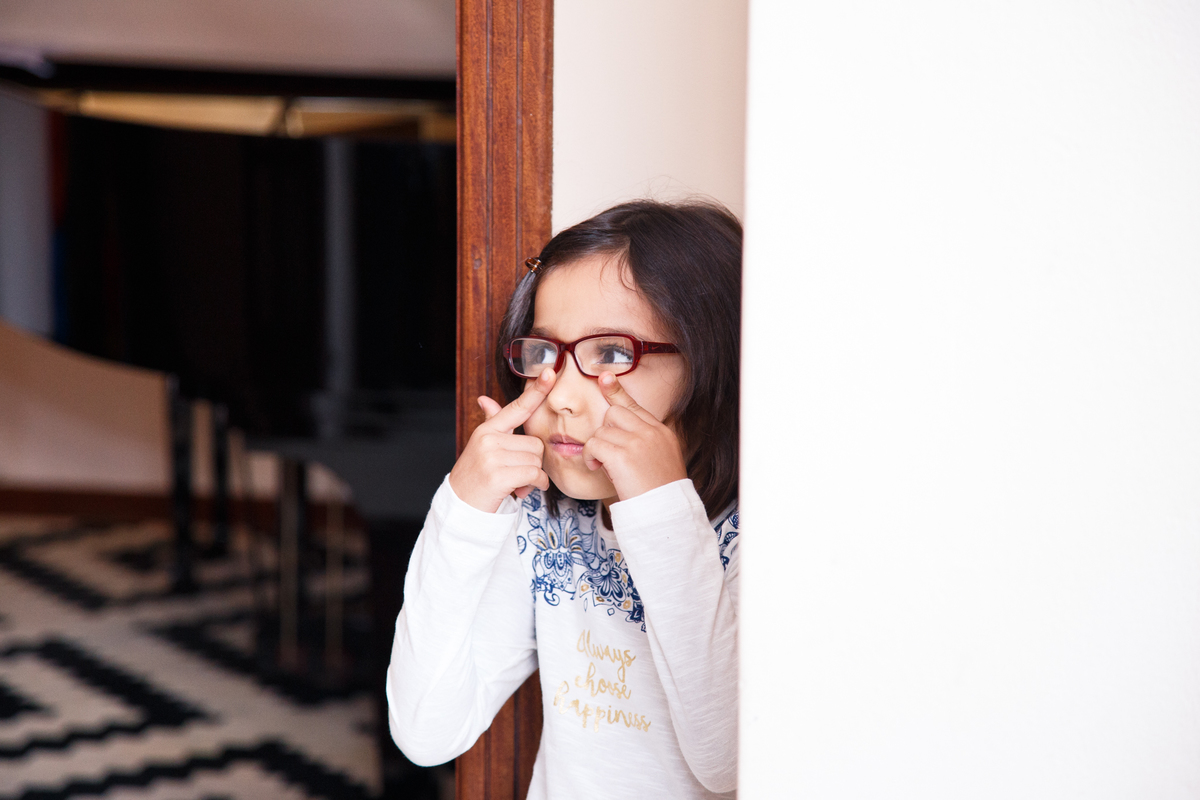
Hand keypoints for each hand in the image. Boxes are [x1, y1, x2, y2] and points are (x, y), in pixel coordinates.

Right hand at [449, 369, 555, 512]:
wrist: (459, 506)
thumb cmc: (475, 476)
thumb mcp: (481, 446)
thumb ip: (491, 423)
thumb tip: (485, 399)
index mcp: (488, 430)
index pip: (517, 407)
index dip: (536, 391)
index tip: (550, 372)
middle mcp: (489, 439)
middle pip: (535, 444)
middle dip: (533, 462)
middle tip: (519, 474)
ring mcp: (492, 457)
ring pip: (536, 460)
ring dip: (533, 476)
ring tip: (517, 484)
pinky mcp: (498, 475)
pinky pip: (534, 474)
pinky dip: (536, 485)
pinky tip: (523, 491)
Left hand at [582, 372, 687, 501]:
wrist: (667, 513)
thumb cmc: (660, 494)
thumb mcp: (660, 462)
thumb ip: (644, 445)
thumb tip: (617, 438)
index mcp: (661, 433)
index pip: (635, 406)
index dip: (617, 392)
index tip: (604, 378)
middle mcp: (651, 432)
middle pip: (614, 414)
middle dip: (605, 432)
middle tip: (607, 455)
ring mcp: (638, 442)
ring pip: (602, 430)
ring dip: (596, 449)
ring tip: (604, 467)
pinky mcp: (623, 455)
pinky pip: (594, 444)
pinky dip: (590, 457)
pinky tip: (598, 469)